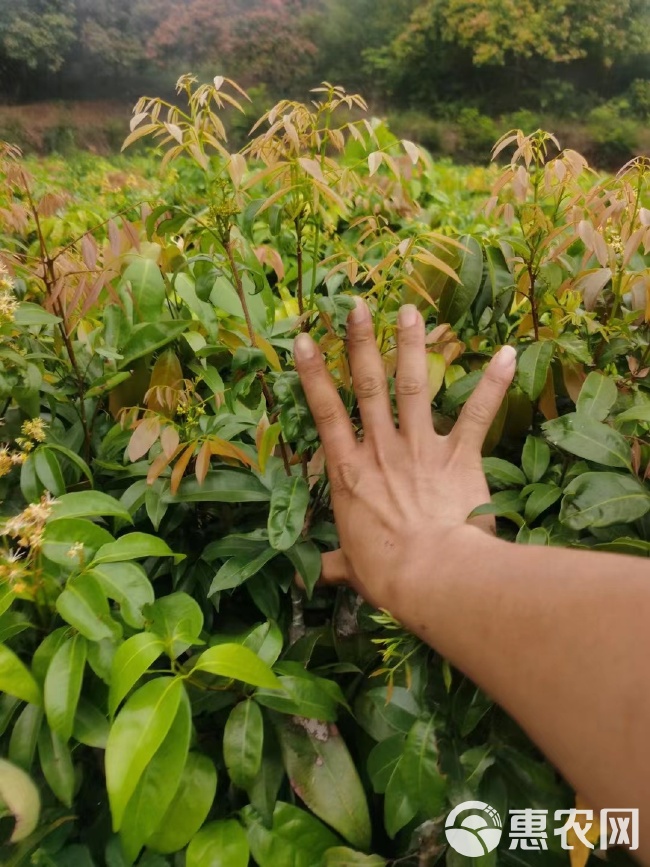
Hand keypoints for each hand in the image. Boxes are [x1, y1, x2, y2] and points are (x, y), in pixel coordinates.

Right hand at [293, 300, 516, 612]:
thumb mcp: (354, 567)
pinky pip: (476, 414)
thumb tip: (311, 577)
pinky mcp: (459, 456)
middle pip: (367, 386)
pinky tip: (508, 353)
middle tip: (357, 305)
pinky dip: (493, 384)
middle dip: (361, 343)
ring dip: (412, 347)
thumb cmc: (388, 573)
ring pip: (414, 387)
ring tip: (409, 311)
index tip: (306, 340)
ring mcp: (421, 448)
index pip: (325, 413)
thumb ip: (335, 564)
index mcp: (349, 472)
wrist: (432, 574)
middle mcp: (381, 450)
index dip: (314, 374)